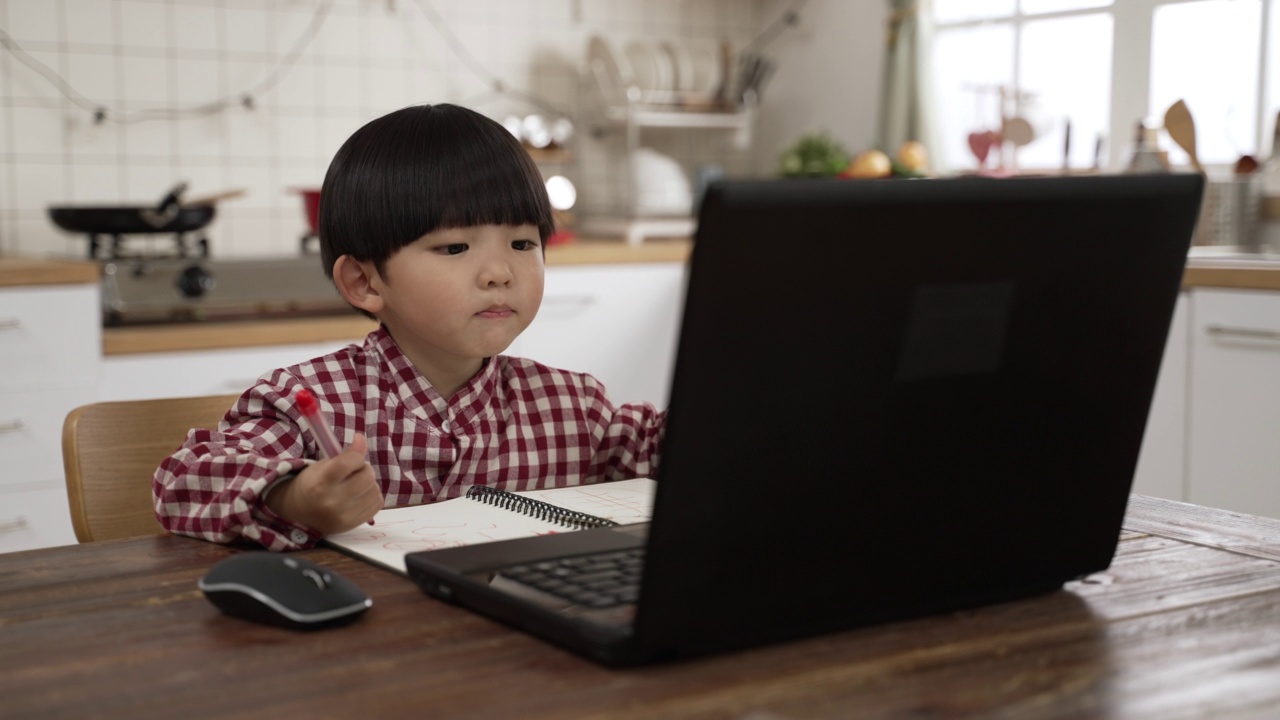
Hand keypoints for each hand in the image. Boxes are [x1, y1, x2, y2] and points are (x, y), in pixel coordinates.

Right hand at [265, 433, 383, 534]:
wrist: (300, 512)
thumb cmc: (314, 483)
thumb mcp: (324, 465)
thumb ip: (345, 454)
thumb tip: (362, 438)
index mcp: (320, 484)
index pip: (349, 462)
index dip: (356, 456)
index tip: (353, 457)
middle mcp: (332, 502)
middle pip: (367, 476)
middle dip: (364, 469)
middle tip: (353, 472)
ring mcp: (343, 516)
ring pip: (374, 489)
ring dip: (369, 483)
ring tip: (355, 485)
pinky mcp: (353, 524)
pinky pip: (377, 503)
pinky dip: (372, 496)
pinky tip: (359, 496)